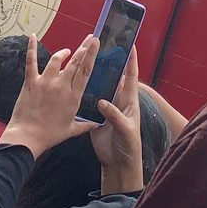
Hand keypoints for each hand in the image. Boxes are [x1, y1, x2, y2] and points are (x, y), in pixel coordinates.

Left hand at [0, 35, 97, 157]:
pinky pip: (32, 62)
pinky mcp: (31, 82)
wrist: (27, 137)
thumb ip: (85, 125)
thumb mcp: (71, 130)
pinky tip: (32, 37)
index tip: (95, 43)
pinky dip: (32, 49)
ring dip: (63, 53)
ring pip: (57, 60)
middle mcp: (62, 86)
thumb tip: (97, 125)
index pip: (86, 70)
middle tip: (89, 38)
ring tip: (66, 51)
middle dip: (84, 48)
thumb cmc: (49, 135)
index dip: (91, 55)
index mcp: (74, 96)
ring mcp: (46, 82)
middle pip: (76, 62)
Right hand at [92, 46, 143, 193]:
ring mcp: (106, 107)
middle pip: (115, 77)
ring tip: (87, 60)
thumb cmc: (128, 144)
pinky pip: (89, 101)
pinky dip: (84, 93)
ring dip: (96, 76)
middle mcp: (118, 100)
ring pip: (101, 87)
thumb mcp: (125, 130)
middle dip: (110, 62)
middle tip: (102, 47)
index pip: (131, 76)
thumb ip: (115, 115)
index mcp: (129, 100)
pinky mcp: (95, 116)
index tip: (130, 45)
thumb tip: (102, 102)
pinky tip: (75, 83)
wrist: (118, 162)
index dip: (131, 61)